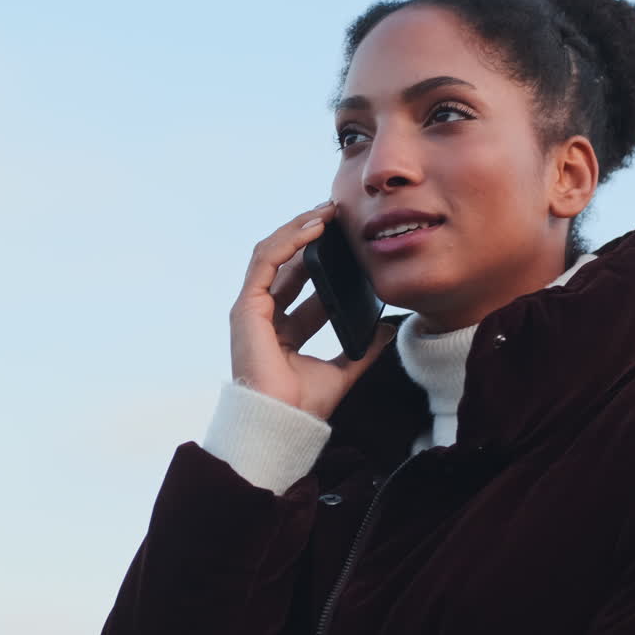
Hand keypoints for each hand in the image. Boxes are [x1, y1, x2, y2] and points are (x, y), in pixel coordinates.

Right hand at [228, 201, 396, 419]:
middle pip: (286, 262)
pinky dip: (289, 241)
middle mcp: (264, 315)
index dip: (323, 257)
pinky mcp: (247, 306)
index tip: (348, 239)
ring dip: (299, 228)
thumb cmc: (304, 405)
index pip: (302, 283)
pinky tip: (313, 228)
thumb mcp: (343, 370)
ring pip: (273, 254)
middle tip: (339, 215)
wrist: (284, 422)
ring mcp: (252, 309)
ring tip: (327, 212)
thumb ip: (363, 349)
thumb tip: (388, 329)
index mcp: (283, 329)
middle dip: (310, 234)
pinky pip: (266, 261)